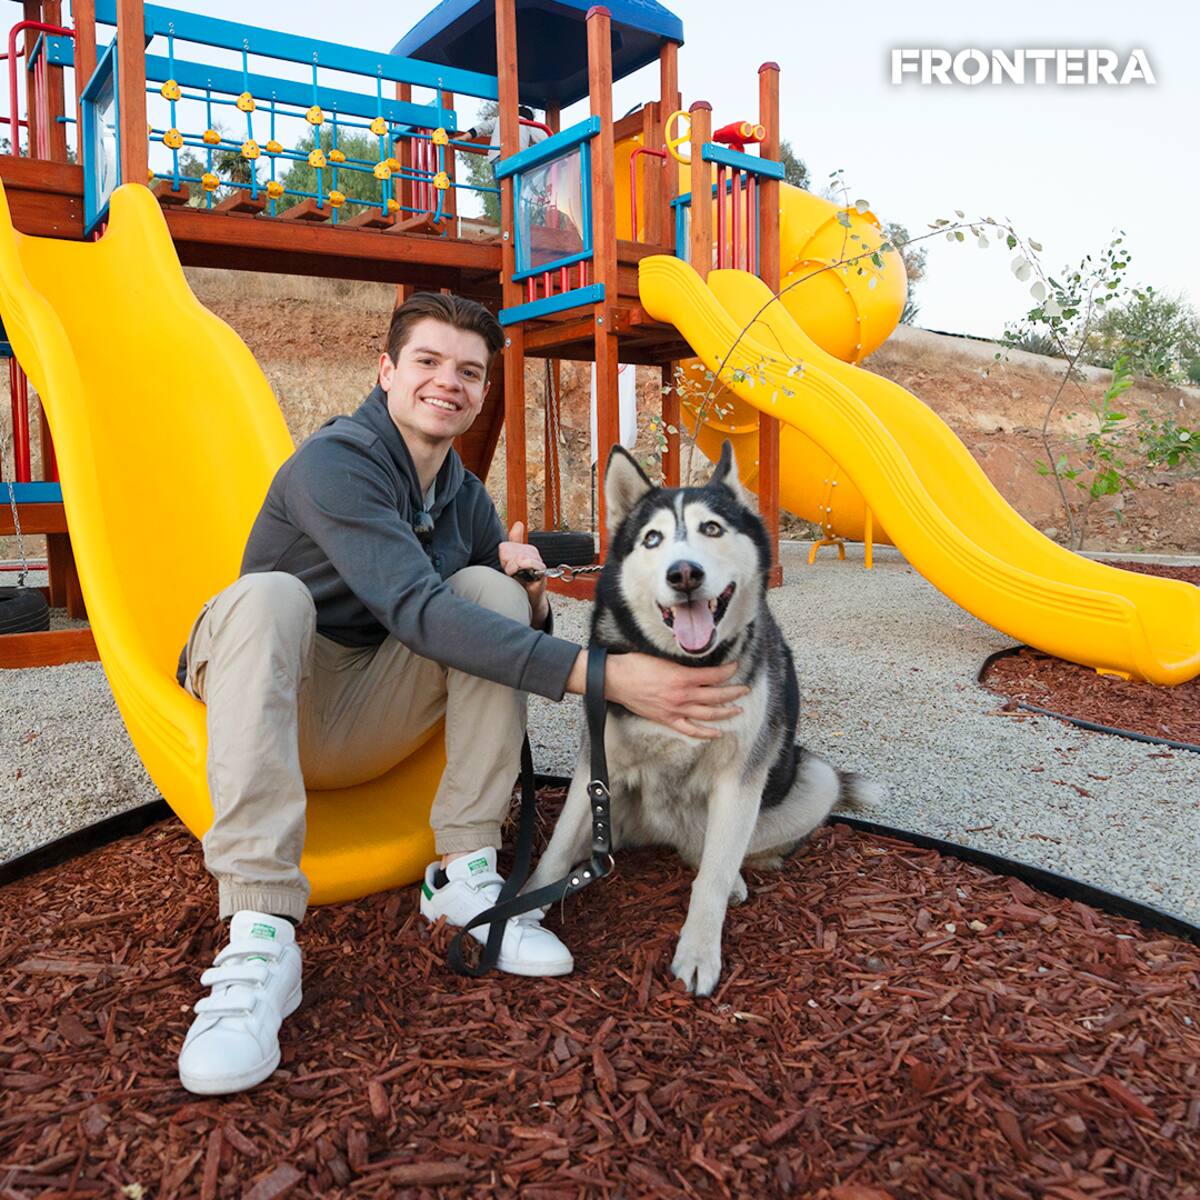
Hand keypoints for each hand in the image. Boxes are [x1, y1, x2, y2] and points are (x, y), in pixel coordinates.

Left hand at [499, 521, 548, 626]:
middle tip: (512, 573)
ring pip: (521, 557)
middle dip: (508, 564)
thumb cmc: (521, 581)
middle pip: (513, 551)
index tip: (507, 567)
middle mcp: (534, 555)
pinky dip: (524, 568)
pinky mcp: (542, 573)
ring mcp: (539, 564)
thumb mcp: (512, 561)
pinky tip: (521, 574)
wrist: (529, 599)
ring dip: (514, 569)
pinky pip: (531, 563)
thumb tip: (518, 524)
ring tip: (516, 576)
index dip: (504, 558)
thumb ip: (514, 542)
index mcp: (526, 550)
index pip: (508, 546)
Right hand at [568, 651, 747, 739]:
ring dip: (725, 712)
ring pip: (707, 714)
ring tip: (738, 709)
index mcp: (682, 677)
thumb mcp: (663, 658)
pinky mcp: (667, 719)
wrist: (616, 680)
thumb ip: (683, 664)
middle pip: (716, 696)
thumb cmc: (636, 665)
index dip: (728, 671)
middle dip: (734, 692)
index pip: (714, 676)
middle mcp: (682, 696)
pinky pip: (690, 730)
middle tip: (745, 689)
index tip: (736, 666)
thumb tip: (699, 664)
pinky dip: (705, 733)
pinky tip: (717, 732)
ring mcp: (675, 710)